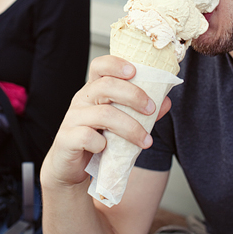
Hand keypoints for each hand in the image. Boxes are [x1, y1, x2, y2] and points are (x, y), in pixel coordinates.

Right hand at [41, 55, 171, 188]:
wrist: (71, 169)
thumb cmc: (97, 141)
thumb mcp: (120, 123)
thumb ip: (141, 112)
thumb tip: (166, 101)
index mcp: (93, 90)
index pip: (100, 66)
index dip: (116, 64)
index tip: (135, 71)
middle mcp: (81, 100)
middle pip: (105, 86)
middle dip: (133, 95)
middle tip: (151, 109)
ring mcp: (72, 118)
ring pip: (103, 114)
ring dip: (130, 128)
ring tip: (145, 141)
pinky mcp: (67, 139)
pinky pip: (87, 137)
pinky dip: (102, 144)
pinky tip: (106, 149)